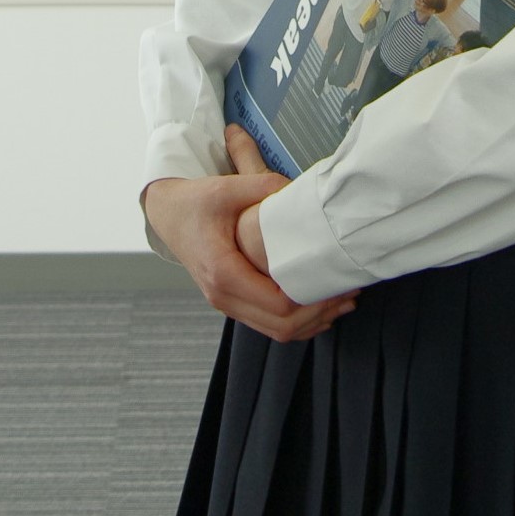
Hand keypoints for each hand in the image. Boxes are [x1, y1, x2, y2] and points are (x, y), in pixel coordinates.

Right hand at [141, 126, 355, 343]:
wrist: (167, 213)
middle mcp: (223, 296)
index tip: (337, 281)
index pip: (278, 303)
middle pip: (282, 325)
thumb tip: (300, 191)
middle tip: (347, 293)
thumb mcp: (227, 187)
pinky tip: (318, 307)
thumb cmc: (194, 201)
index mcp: (223, 272)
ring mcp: (226, 303)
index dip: (313, 297)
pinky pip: (268, 324)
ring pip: (277, 331)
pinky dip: (296, 321)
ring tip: (341, 301)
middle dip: (319, 314)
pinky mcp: (232, 301)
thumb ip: (264, 185)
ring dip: (311, 321)